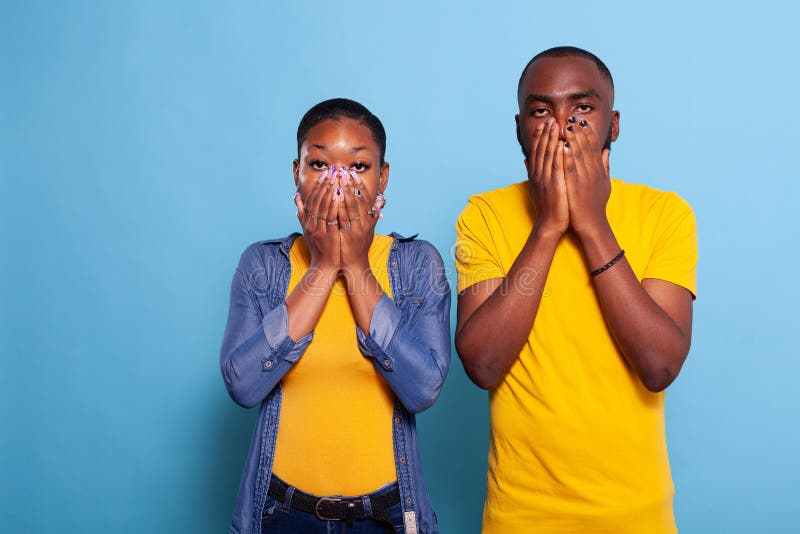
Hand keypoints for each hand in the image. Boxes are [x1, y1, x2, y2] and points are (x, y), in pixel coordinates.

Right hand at [296, 170, 340, 270]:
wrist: (324, 265)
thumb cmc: (319, 247)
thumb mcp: (307, 229)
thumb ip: (302, 213)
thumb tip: (296, 197)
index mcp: (307, 220)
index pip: (312, 199)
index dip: (318, 185)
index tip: (325, 174)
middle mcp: (311, 223)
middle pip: (317, 199)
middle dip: (325, 184)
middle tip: (332, 170)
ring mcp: (318, 229)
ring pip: (323, 206)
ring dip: (330, 190)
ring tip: (337, 178)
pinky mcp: (327, 234)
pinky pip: (330, 217)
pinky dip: (333, 205)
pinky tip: (338, 194)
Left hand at [337, 167, 376, 271]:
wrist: (354, 264)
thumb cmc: (360, 246)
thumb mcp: (370, 229)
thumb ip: (374, 214)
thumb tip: (381, 200)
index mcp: (368, 220)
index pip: (365, 199)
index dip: (359, 185)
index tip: (353, 173)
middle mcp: (364, 223)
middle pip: (358, 200)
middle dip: (351, 184)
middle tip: (344, 171)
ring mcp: (356, 229)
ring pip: (351, 207)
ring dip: (345, 192)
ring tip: (338, 179)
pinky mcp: (347, 235)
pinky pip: (343, 218)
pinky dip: (339, 206)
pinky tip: (334, 196)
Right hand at [525, 118, 568, 237]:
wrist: (549, 224)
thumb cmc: (547, 206)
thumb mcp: (537, 186)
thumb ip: (532, 171)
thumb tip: (525, 159)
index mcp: (536, 174)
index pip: (537, 151)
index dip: (541, 136)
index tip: (544, 123)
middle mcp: (539, 175)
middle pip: (541, 150)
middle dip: (545, 133)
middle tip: (550, 119)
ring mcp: (546, 180)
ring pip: (548, 155)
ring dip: (551, 139)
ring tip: (555, 125)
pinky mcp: (554, 186)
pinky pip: (557, 168)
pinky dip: (559, 156)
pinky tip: (562, 144)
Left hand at [563, 119, 610, 237]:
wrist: (591, 223)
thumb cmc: (596, 204)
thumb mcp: (604, 183)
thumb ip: (605, 165)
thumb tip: (606, 150)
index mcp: (598, 170)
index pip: (593, 147)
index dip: (588, 133)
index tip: (582, 121)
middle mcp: (593, 172)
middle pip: (586, 148)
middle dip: (579, 131)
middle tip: (573, 117)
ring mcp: (585, 179)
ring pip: (579, 156)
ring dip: (573, 140)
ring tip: (566, 126)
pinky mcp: (576, 187)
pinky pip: (571, 169)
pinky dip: (568, 157)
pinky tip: (563, 147)